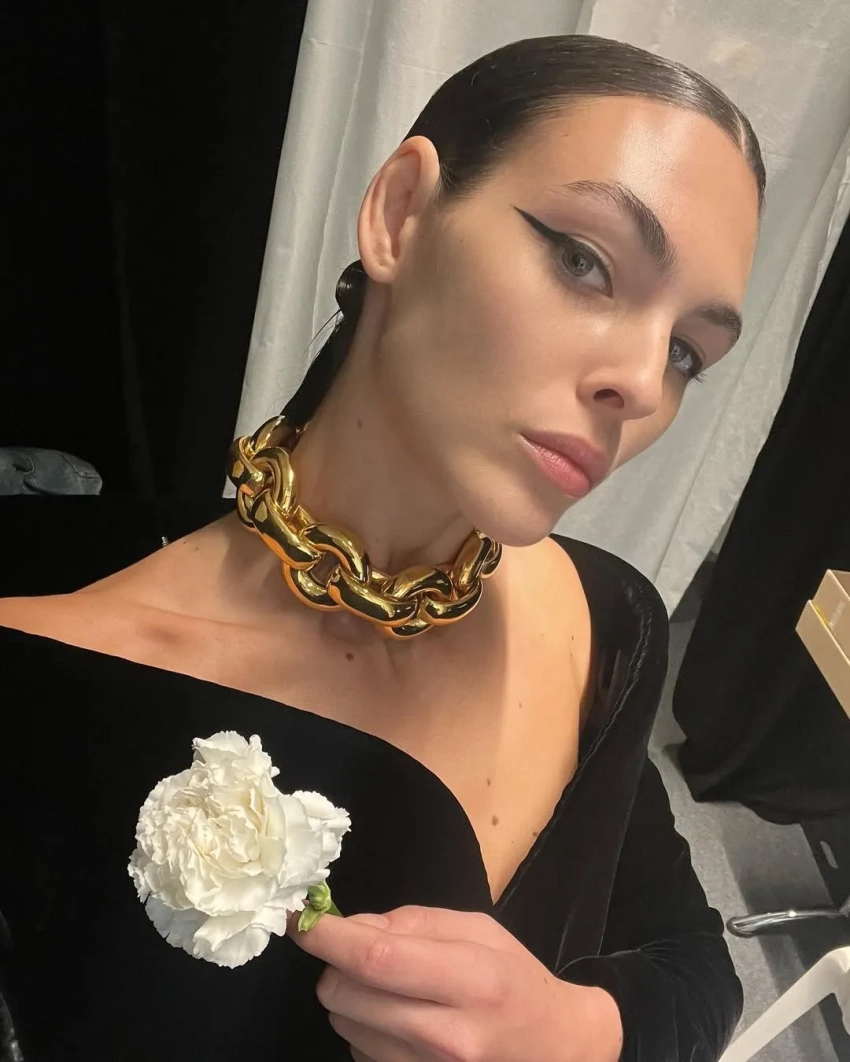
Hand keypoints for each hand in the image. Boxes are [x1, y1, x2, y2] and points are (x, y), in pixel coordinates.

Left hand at [287, 905, 622, 1061]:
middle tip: (358, 955)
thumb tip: (350, 925)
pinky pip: (361, 1057)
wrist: (558, 1050)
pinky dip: (366, 1034)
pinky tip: (399, 1024)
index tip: (298, 918)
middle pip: (348, 996)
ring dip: (352, 1002)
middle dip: (337, 968)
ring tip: (392, 992)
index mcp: (471, 979)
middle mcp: (450, 1035)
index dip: (328, 937)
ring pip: (347, 1028)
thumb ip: (412, 923)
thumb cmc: (516, 981)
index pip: (377, 959)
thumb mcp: (478, 931)